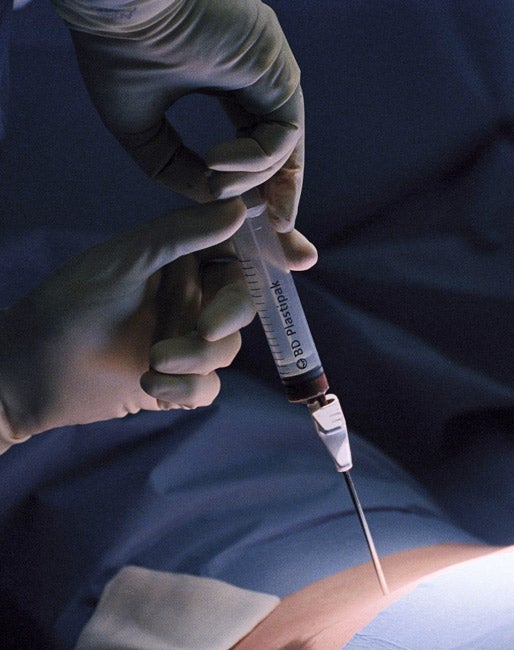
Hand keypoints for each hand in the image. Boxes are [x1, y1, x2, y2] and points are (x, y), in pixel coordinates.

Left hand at [0, 199, 316, 444]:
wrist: (27, 372)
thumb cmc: (68, 305)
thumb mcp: (124, 260)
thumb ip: (182, 235)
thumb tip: (240, 209)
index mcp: (180, 258)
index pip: (239, 247)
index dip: (273, 250)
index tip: (301, 257)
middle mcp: (190, 296)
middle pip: (244, 301)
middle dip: (230, 314)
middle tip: (206, 327)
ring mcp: (186, 340)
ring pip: (228, 348)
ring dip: (198, 358)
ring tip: (154, 362)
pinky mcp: (179, 383)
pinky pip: (209, 387)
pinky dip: (188, 389)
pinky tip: (153, 388)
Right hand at [54, 0, 303, 229]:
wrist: (115, 1)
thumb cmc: (116, 50)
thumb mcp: (140, 127)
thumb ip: (176, 167)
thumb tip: (213, 198)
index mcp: (228, 79)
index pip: (258, 143)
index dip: (259, 187)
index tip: (263, 227)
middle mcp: (257, 75)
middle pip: (284, 150)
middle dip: (284, 199)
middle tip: (285, 241)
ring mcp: (271, 70)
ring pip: (283, 147)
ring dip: (252, 180)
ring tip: (214, 187)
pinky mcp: (278, 68)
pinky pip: (282, 133)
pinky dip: (255, 161)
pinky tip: (219, 166)